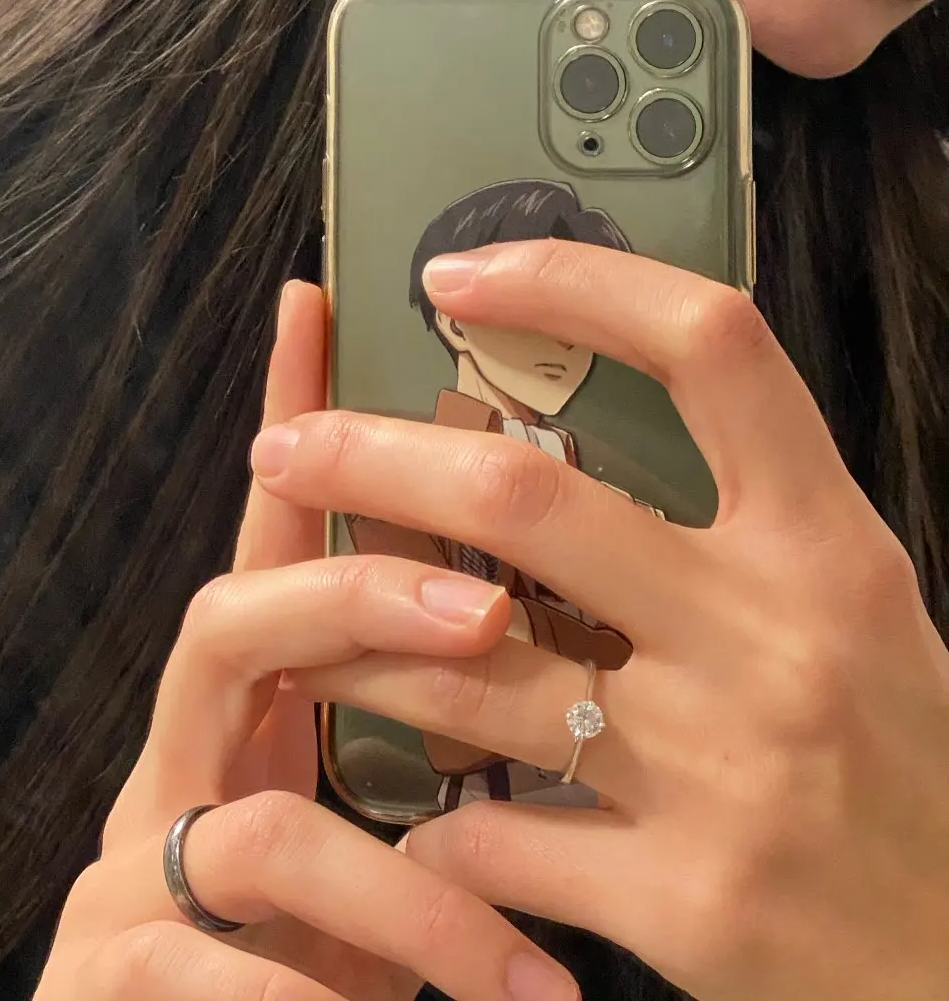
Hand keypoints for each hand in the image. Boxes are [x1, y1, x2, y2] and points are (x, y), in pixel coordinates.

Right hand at [35, 280, 579, 1000]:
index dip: (286, 417)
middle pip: (231, 625)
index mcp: (247, 718)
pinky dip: (314, 999)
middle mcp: (177, 765)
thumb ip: (416, 733)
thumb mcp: (372, 832)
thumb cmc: (308, 957)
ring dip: (399, 896)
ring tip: (513, 968)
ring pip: (258, 830)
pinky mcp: (109, 976)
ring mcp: (131, 868)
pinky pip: (211, 968)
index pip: (271, 543)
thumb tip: (530, 614)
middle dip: (355, 599)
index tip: (318, 301)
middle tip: (487, 613)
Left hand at [253, 246, 948, 1000]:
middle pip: (524, 494)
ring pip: (467, 669)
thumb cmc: (907, 768)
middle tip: (289, 443)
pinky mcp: (685, 903)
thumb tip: (565, 420)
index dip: (573, 282)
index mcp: (821, 544)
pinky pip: (496, 836)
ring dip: (356, 644)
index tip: (458, 274)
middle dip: (372, 456)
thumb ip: (739, 521)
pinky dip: (430, 826)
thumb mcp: (854, 608)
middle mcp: (770, 637)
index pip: (706, 346)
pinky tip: (408, 815)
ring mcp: (723, 771)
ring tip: (299, 626)